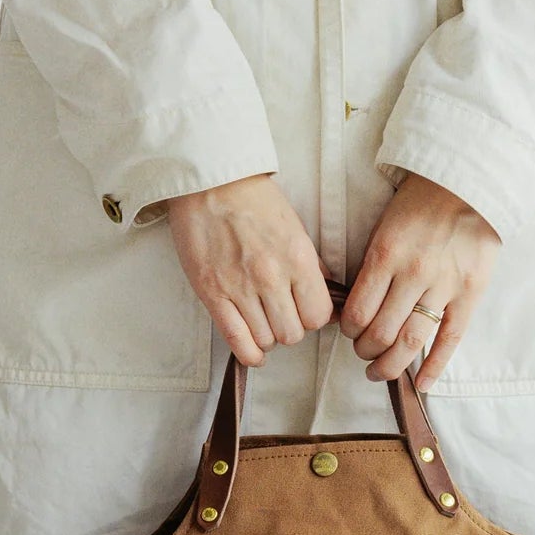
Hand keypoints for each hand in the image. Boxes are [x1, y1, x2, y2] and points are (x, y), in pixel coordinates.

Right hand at [166, 175, 333, 366]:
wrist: (209, 182)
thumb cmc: (251, 199)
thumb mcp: (294, 226)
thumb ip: (310, 264)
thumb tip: (325, 295)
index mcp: (297, 258)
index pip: (318, 315)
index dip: (314, 318)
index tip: (306, 311)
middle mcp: (271, 277)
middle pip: (293, 334)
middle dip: (291, 328)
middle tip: (283, 315)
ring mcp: (240, 288)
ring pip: (267, 340)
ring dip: (268, 337)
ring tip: (264, 323)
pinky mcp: (213, 294)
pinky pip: (237, 341)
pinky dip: (249, 353)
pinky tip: (254, 352)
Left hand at [340, 175, 501, 389]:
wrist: (470, 181)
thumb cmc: (421, 202)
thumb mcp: (384, 226)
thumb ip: (372, 266)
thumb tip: (355, 306)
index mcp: (386, 255)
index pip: (357, 313)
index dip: (348, 331)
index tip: (349, 331)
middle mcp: (413, 273)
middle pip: (381, 333)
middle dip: (365, 351)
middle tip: (363, 353)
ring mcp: (445, 285)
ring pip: (411, 341)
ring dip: (390, 365)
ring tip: (380, 371)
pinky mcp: (471, 292)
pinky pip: (450, 338)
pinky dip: (435, 366)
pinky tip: (422, 383)